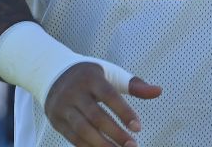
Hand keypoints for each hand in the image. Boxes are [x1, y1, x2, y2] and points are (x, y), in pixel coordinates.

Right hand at [43, 62, 161, 146]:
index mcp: (90, 77)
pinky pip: (73, 138)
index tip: (138, 127)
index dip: (124, 111)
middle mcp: (74, 92)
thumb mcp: (110, 74)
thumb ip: (134, 84)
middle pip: (96, 116)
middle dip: (115, 133)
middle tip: (132, 146)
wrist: (52, 73)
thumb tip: (159, 91)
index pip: (109, 95)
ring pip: (83, 130)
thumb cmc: (89, 76)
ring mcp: (63, 107)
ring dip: (102, 145)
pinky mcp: (57, 120)